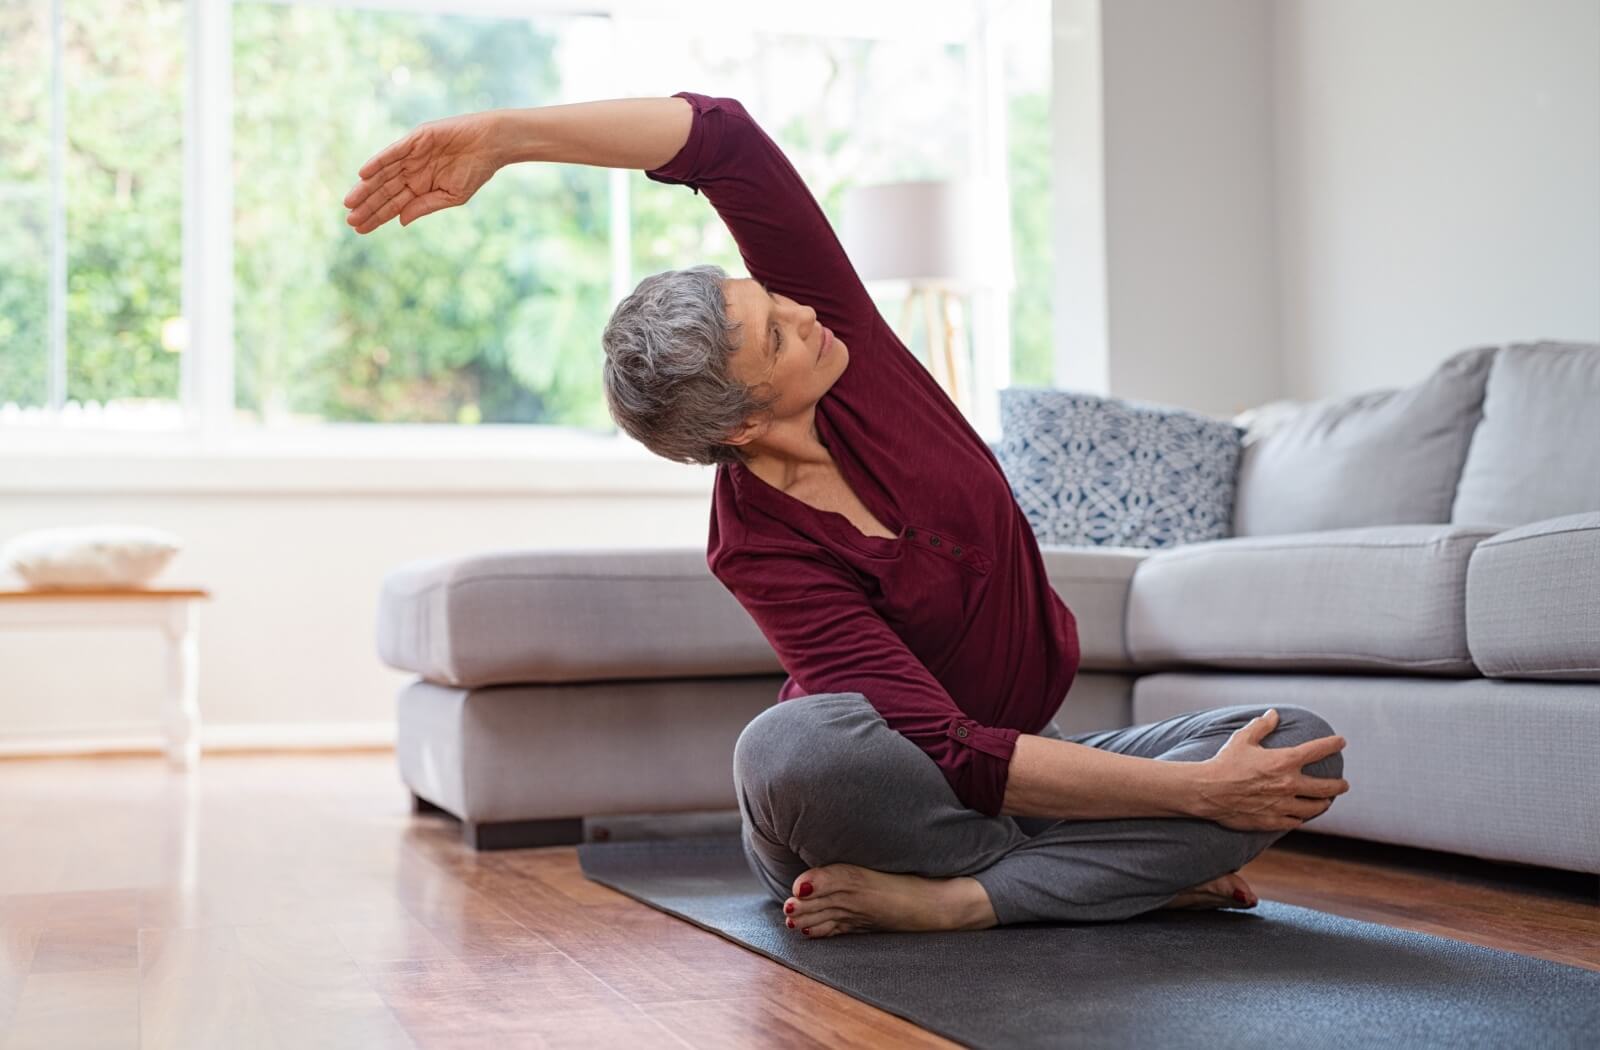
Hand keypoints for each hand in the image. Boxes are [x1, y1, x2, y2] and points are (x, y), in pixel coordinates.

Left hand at [343, 111, 505, 232]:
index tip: (360, 229)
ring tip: (350, 202)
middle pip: (383, 191)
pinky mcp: (416, 139)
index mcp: (420, 187)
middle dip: (367, 205)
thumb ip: (425, 206)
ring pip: (383, 173)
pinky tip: (364, 174)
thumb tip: (400, 221)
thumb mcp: (452, 196)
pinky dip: (378, 162)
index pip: (393, 204)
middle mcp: (412, 171)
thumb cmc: (476, 170)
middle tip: (349, 220)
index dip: (377, 216)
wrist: (491, 144)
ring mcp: (412, 155)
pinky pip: (393, 152)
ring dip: (366, 187)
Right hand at [1192, 709, 1348, 830]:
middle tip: (1343, 784)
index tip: (1341, 742)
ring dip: (1323, 804)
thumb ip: (1261, 726)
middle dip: (1338, 786)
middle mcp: (1289, 784)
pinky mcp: (1273, 820)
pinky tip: (1301, 816)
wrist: (1208, 791)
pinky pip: (1295, 821)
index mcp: (1284, 761)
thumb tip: (1273, 714)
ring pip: (1314, 808)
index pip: (1317, 750)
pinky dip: (1300, 817)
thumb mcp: (1242, 739)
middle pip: (1326, 787)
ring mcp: (1283, 805)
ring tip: (1326, 802)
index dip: (1332, 744)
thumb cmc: (1225, 762)